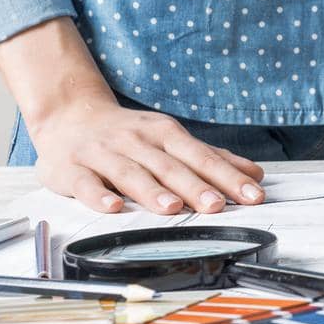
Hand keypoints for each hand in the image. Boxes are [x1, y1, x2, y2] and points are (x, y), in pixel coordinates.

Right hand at [0, 18, 265, 213]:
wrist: (68, 115)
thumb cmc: (128, 135)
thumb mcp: (170, 139)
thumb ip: (211, 158)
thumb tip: (255, 174)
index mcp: (165, 134)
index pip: (202, 157)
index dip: (228, 177)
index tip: (252, 195)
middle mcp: (137, 142)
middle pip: (170, 166)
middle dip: (195, 186)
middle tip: (218, 206)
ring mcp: (103, 154)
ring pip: (131, 174)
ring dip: (152, 191)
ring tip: (173, 208)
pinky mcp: (72, 169)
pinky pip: (86, 183)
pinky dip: (99, 195)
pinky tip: (112, 207)